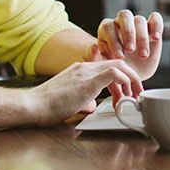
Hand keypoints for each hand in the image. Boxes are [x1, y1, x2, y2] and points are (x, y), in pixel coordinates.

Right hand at [27, 58, 142, 125]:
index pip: (108, 67)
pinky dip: (125, 81)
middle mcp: (84, 67)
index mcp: (80, 70)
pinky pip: (114, 72)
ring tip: (134, 96)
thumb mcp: (70, 103)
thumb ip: (83, 102)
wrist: (33, 105)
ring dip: (131, 80)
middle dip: (132, 78)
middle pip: (117, 63)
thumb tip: (91, 107)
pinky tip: (125, 94)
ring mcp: (85, 72)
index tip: (126, 93)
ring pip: (119, 65)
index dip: (122, 79)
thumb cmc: (46, 107)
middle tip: (137, 94)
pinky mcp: (87, 81)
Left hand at [96, 10, 162, 81]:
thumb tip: (93, 47)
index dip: (113, 40)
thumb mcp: (102, 65)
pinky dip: (157, 25)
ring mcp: (137, 24)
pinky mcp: (151, 27)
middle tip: (130, 50)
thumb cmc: (114, 68)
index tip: (118, 57)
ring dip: (142, 37)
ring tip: (143, 55)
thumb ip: (94, 57)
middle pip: (124, 16)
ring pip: (139, 20)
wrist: (130, 74)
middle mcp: (121, 23)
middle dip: (128, 33)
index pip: (108, 26)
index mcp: (107, 29)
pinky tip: (156, 38)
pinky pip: (155, 18)